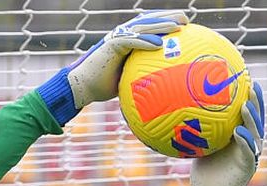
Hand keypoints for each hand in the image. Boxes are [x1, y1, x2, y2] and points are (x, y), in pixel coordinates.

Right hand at [67, 9, 188, 108]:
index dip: (165, 22)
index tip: (183, 26)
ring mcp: (116, 38)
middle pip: (148, 20)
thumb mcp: (125, 79)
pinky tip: (158, 43)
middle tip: (186, 19)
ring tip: (178, 26)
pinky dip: (145, 41)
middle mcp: (122, 35)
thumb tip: (159, 87)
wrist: (79, 87)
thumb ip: (139, 76)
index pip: (148, 26)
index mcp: (126, 40)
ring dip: (161, 25)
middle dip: (167, 17)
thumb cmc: (100, 87)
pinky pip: (131, 41)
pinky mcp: (110, 45)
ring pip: (142, 26)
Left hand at [190, 81, 265, 185]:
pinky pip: (248, 151)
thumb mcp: (198, 149)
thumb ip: (195, 133)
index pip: (247, 114)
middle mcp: (249, 143)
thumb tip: (176, 114)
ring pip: (256, 132)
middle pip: (257, 118)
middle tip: (252, 84)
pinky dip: (245, 140)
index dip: (248, 97)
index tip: (245, 79)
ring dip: (252, 118)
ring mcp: (251, 154)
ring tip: (246, 104)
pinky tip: (238, 131)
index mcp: (240, 137)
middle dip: (256, 101)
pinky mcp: (248, 167)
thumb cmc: (203, 174)